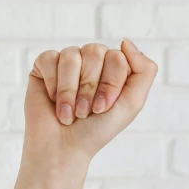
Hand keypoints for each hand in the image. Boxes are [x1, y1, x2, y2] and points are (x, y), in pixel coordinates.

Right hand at [22, 40, 157, 169]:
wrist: (63, 148)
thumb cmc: (97, 129)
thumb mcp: (132, 103)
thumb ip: (144, 70)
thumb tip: (125, 40)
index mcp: (113, 66)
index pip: (117, 56)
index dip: (110, 84)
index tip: (103, 109)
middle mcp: (91, 60)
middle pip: (94, 51)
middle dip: (90, 88)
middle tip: (85, 112)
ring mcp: (67, 62)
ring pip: (71, 56)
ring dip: (70, 91)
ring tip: (69, 112)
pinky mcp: (44, 66)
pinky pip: (49, 59)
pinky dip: (53, 86)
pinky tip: (53, 102)